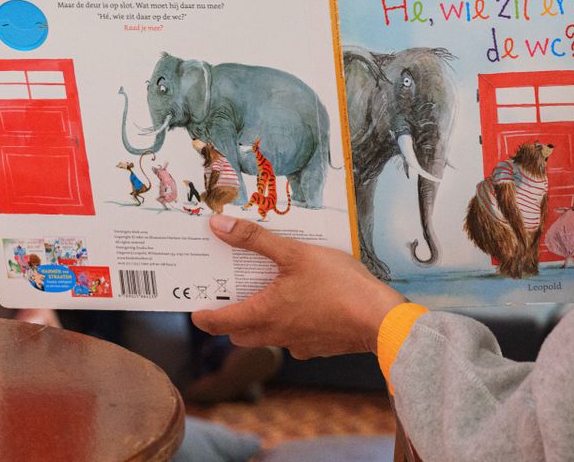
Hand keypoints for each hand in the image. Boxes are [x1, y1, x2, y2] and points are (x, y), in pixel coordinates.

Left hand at [191, 214, 402, 359]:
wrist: (378, 319)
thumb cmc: (338, 285)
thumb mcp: (294, 253)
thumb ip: (255, 240)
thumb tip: (218, 226)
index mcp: (262, 314)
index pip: (217, 322)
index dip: (202, 314)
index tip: (195, 307)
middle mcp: (274, 334)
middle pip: (239, 333)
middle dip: (230, 318)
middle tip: (232, 293)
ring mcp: (297, 343)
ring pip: (267, 336)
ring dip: (261, 320)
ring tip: (269, 294)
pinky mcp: (318, 346)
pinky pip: (294, 337)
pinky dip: (291, 323)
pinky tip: (306, 305)